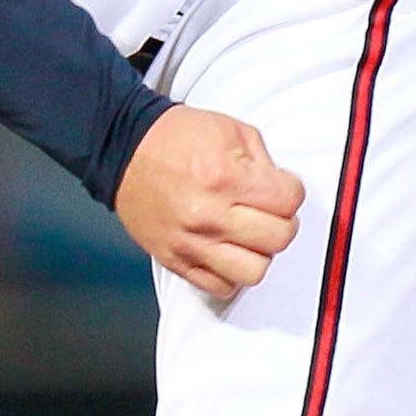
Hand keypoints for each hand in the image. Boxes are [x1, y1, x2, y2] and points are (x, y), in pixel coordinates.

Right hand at [116, 104, 305, 296]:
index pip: (289, 200)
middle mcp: (209, 215)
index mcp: (224, 177)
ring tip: (250, 236)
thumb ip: (264, 161)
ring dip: (259, 254)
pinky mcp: (176, 261)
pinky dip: (231, 273)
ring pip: (254, 271)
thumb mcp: (230, 129)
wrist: (124, 150)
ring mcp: (191, 243)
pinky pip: (221, 286)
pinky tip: (228, 252)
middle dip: (283, 222)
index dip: (291, 191)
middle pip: (279, 238)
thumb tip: (284, 189)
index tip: (281, 188)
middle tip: (269, 212)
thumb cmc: (175, 139)